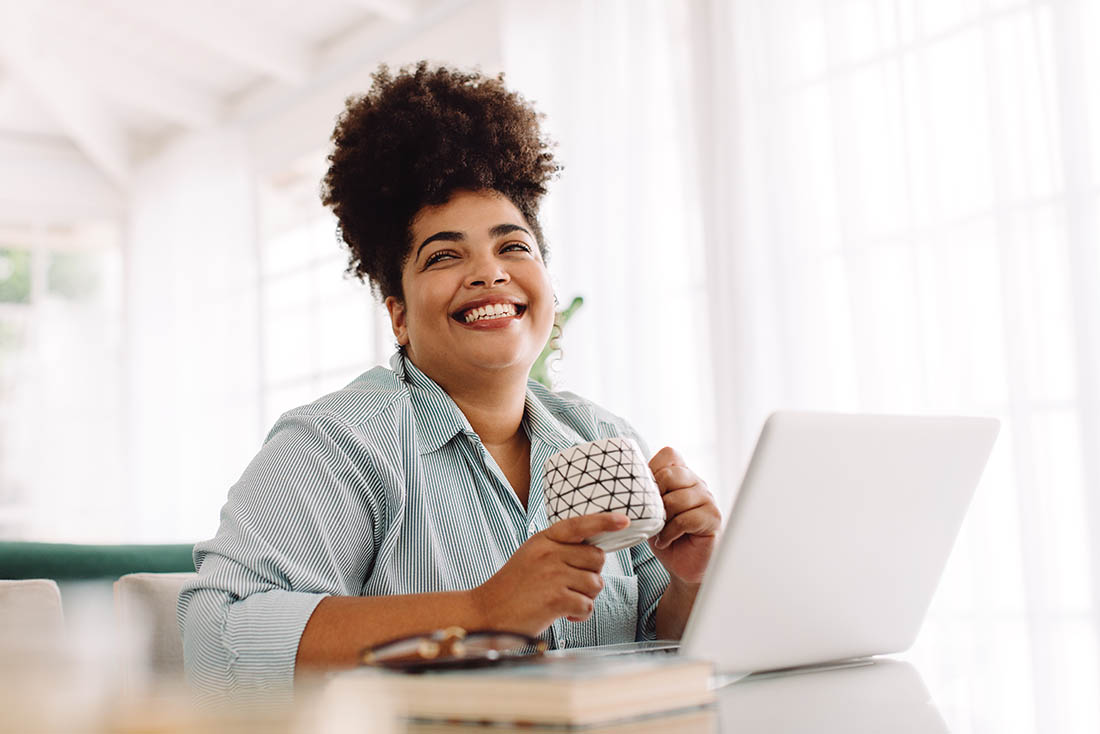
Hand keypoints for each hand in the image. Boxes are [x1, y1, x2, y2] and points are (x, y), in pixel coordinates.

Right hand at [473, 513, 629, 635]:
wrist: (486, 612)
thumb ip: (558, 549)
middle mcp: (549, 553)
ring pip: (595, 583)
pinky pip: (587, 605)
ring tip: (564, 601)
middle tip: (573, 586)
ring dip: (585, 597)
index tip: (625, 519)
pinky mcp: (555, 599)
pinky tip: (564, 615)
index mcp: (543, 539)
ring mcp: (552, 575)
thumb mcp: (532, 556)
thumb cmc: (514, 588)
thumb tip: (595, 553)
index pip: (580, 524)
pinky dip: (580, 614)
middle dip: (592, 574)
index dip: (604, 521)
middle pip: (597, 557)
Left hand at [648, 447, 720, 584]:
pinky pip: (685, 519)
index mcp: (682, 475)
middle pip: (670, 475)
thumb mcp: (649, 510)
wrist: (682, 566)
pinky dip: (670, 533)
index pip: (669, 455)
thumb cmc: (664, 535)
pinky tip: (666, 540)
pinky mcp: (713, 518)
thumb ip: (644, 492)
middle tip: (652, 516)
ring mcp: (708, 499)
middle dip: (655, 497)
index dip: (652, 469)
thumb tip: (623, 480)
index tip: (645, 493)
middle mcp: (697, 483)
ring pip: (677, 499)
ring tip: (659, 531)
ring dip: (662, 519)